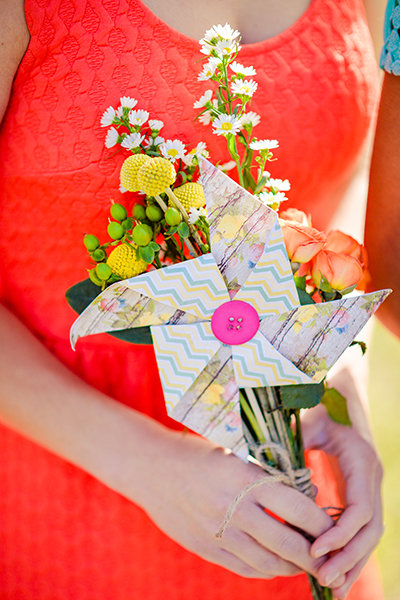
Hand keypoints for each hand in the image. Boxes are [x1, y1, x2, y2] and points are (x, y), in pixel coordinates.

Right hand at [109, 423, 339, 580]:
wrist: (151, 466)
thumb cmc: (198, 453)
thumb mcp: (235, 455)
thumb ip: (265, 477)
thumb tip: (304, 495)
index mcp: (247, 479)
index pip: (298, 508)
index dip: (321, 523)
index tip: (333, 527)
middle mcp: (236, 509)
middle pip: (288, 543)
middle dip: (315, 557)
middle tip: (330, 562)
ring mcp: (219, 532)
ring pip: (267, 562)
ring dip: (291, 567)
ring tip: (304, 565)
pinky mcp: (206, 547)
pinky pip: (243, 567)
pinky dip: (265, 570)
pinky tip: (274, 565)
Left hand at [302, 405, 383, 597]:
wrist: (340, 397)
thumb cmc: (319, 407)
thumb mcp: (308, 419)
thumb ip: (294, 436)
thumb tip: (264, 457)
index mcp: (361, 461)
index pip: (359, 509)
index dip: (339, 533)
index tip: (314, 550)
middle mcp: (371, 477)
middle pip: (370, 529)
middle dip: (348, 557)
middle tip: (324, 581)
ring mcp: (370, 487)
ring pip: (369, 535)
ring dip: (352, 562)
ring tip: (332, 590)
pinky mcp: (361, 494)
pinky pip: (361, 529)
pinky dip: (350, 551)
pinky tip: (335, 572)